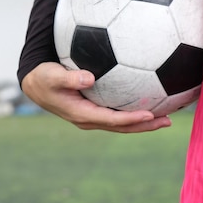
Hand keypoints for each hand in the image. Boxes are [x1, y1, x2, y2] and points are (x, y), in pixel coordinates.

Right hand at [21, 62, 171, 132]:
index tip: (150, 113)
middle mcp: (88, 119)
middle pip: (121, 126)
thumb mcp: (52, 76)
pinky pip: (116, 116)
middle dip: (144, 125)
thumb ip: (70, 78)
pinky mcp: (93, 111)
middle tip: (168, 121)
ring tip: (166, 117)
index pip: (110, 119)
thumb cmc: (43, 78)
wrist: (35, 85)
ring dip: (143, 122)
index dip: (130, 118)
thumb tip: (89, 78)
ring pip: (121, 124)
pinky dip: (133, 114)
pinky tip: (148, 105)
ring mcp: (91, 117)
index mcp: (80, 113)